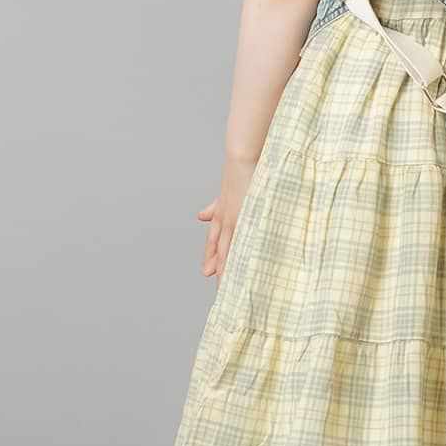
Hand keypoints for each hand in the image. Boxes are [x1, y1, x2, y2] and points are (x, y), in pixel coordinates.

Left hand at [196, 156, 257, 280]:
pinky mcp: (240, 219)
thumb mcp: (227, 191)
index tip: (207, 270)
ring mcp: (231, 220)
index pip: (213, 238)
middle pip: (216, 248)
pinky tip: (236, 272)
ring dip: (224, 270)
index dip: (210, 254)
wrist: (243, 157)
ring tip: (224, 288)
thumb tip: (201, 215)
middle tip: (214, 287)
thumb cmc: (242, 170)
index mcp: (221, 212)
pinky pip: (236, 244)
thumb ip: (215, 206)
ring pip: (225, 251)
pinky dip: (234, 259)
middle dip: (215, 266)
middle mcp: (223, 218)